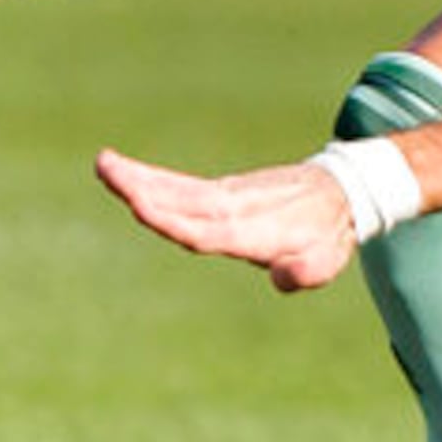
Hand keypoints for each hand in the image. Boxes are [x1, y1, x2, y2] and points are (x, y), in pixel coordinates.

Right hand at [94, 149, 359, 290]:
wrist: (339, 191)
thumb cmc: (327, 234)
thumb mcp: (326, 260)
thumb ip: (305, 271)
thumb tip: (283, 278)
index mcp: (252, 230)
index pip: (205, 229)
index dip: (172, 220)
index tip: (140, 204)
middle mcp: (232, 208)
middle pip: (180, 200)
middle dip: (142, 187)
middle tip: (106, 168)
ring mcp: (224, 196)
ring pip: (176, 188)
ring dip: (139, 177)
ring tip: (103, 163)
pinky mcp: (220, 191)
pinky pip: (181, 185)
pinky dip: (153, 179)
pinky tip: (127, 174)